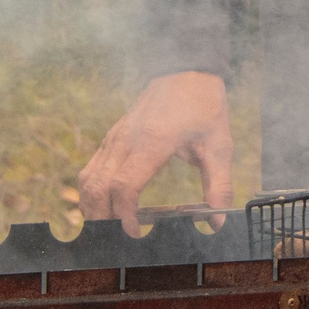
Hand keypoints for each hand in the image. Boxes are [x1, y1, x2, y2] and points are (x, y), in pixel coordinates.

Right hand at [77, 71, 233, 231]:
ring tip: (110, 228)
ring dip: (93, 207)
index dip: (125, 214)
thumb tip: (217, 221)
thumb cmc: (204, 106)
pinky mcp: (112, 137)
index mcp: (153, 141)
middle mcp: (126, 139)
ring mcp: (115, 137)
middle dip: (103, 218)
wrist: (186, 71)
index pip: (124, 185)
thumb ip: (219, 184)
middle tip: (120, 238)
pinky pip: (91, 169)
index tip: (136, 232)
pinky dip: (92, 192)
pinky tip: (106, 207)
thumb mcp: (220, 145)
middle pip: (98, 187)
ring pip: (88, 179)